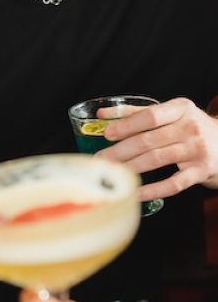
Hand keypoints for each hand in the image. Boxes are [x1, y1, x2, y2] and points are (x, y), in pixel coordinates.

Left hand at [97, 97, 217, 199]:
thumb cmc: (192, 128)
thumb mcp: (172, 114)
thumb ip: (138, 112)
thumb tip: (102, 115)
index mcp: (181, 109)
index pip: (150, 115)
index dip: (127, 125)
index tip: (107, 134)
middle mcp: (191, 127)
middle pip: (149, 140)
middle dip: (120, 151)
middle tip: (100, 159)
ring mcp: (198, 150)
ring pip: (157, 160)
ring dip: (131, 167)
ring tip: (112, 173)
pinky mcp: (202, 171)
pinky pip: (174, 183)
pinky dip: (153, 189)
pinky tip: (135, 193)